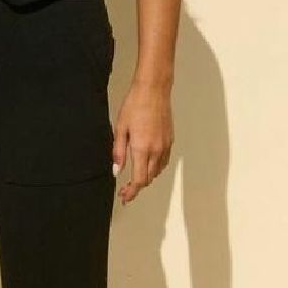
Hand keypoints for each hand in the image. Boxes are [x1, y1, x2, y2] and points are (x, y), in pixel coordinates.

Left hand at [111, 78, 173, 205]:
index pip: (139, 180)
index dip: (131, 192)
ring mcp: (165, 146)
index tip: (124, 197)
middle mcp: (156, 150)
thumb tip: (116, 171)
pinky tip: (147, 163)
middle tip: (125, 189)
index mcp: (142, 148)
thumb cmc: (135, 105)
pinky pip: (163, 161)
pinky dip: (155, 167)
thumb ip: (118, 152)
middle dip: (137, 187)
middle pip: (148, 178)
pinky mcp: (170, 140)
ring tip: (134, 176)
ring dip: (146, 177)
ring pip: (157, 171)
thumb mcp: (120, 128)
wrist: (154, 90)